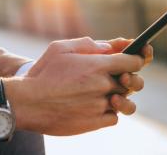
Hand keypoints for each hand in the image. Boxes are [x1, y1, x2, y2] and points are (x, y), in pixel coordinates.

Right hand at [6, 37, 145, 135]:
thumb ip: (87, 44)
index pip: (132, 62)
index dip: (137, 59)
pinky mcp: (94, 123)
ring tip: (112, 94)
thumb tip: (108, 47)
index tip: (135, 59)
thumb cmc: (43, 72)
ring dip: (122, 97)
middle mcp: (102, 86)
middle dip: (129, 78)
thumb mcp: (61, 48)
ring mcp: (99, 106)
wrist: (28, 103)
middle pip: (131, 82)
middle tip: (120, 76)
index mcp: (97, 65)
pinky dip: (110, 111)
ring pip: (125, 102)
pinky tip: (98, 105)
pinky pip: (114, 117)